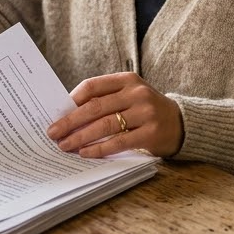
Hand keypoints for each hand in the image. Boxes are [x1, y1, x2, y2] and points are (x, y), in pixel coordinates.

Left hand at [46, 72, 183, 157]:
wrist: (181, 123)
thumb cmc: (146, 110)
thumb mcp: (129, 96)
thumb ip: (105, 100)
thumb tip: (68, 114)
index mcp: (127, 80)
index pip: (92, 87)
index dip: (71, 100)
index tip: (55, 113)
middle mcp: (136, 93)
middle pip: (95, 107)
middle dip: (70, 121)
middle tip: (53, 133)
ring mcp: (145, 112)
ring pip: (104, 125)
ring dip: (81, 137)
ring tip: (65, 145)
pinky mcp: (150, 133)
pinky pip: (118, 142)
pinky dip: (99, 149)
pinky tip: (85, 153)